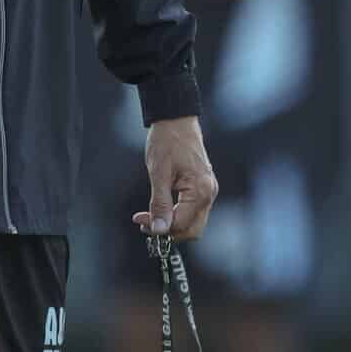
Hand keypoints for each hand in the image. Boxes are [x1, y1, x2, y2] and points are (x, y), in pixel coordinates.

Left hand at [132, 115, 217, 240]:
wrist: (176, 120)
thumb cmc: (167, 141)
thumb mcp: (158, 173)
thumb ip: (160, 204)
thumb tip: (159, 229)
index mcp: (200, 189)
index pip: (181, 223)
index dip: (160, 227)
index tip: (140, 221)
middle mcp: (209, 192)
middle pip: (193, 229)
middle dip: (169, 231)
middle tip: (146, 224)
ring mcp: (208, 190)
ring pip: (194, 222)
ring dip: (173, 225)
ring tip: (151, 218)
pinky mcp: (203, 187)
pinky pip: (194, 211)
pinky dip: (178, 215)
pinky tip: (163, 209)